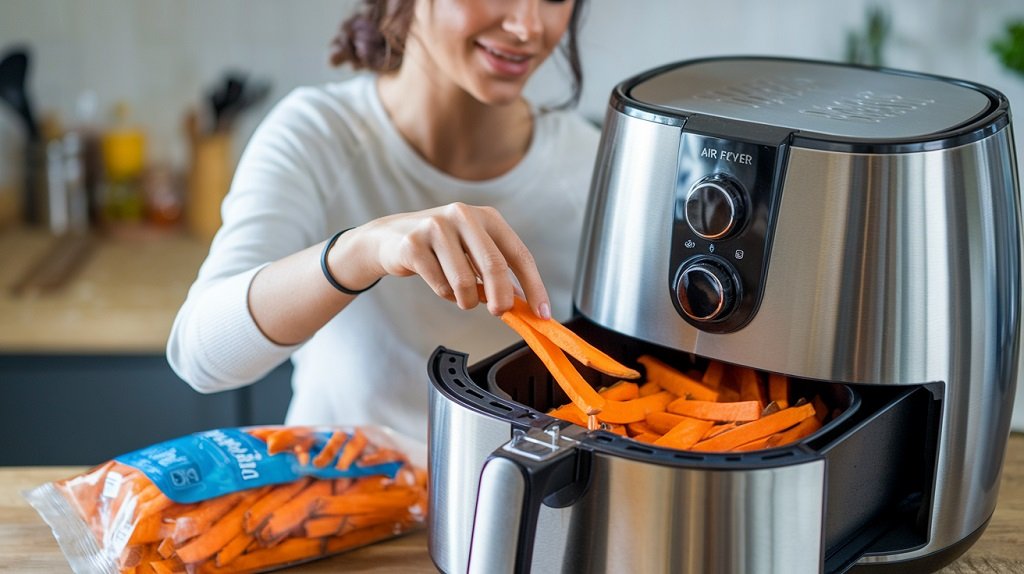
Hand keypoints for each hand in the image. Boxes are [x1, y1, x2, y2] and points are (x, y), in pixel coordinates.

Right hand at [341, 202, 550, 317]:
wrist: (390, 238)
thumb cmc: (440, 248)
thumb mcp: (472, 251)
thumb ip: (497, 271)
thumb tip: (523, 302)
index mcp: (487, 217)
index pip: (519, 253)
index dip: (533, 285)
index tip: (541, 311)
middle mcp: (464, 216)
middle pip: (495, 265)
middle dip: (501, 298)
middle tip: (499, 312)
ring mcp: (437, 227)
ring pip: (465, 281)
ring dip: (466, 300)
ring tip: (460, 295)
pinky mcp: (414, 244)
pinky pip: (440, 285)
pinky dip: (445, 294)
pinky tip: (438, 283)